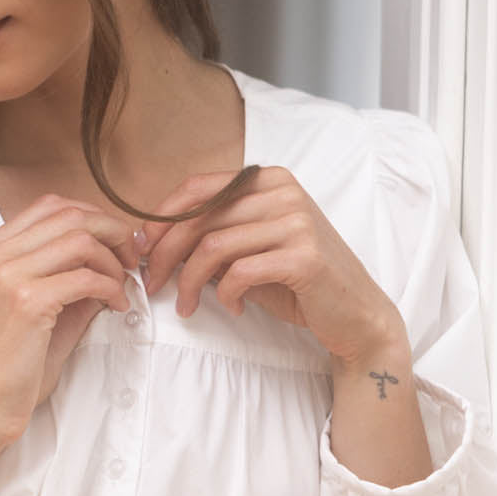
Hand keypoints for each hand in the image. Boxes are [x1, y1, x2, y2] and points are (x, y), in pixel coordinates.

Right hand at [0, 194, 142, 441]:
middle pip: (69, 214)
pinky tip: (115, 305)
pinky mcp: (26, 302)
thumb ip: (67, 276)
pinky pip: (86, 277)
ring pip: (80, 239)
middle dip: (111, 232)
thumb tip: (113, 257)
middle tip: (131, 259)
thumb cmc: (8, 363)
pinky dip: (111, 288)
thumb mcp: (36, 308)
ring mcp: (5, 275)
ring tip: (120, 288)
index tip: (117, 243)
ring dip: (112, 262)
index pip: (50, 206)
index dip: (93, 218)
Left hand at [137, 164, 407, 367]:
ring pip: (213, 246)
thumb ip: (211, 238)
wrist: (355, 314)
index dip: (160, 218)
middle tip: (151, 285)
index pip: (197, 188)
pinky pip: (240, 273)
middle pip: (199, 218)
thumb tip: (154, 242)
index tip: (141, 249)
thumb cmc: (296, 282)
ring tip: (187, 306)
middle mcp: (283, 192)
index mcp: (267, 180)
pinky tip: (234, 308)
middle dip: (164, 255)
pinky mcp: (304, 256)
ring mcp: (296, 221)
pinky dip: (225, 295)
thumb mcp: (249, 251)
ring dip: (189, 282)